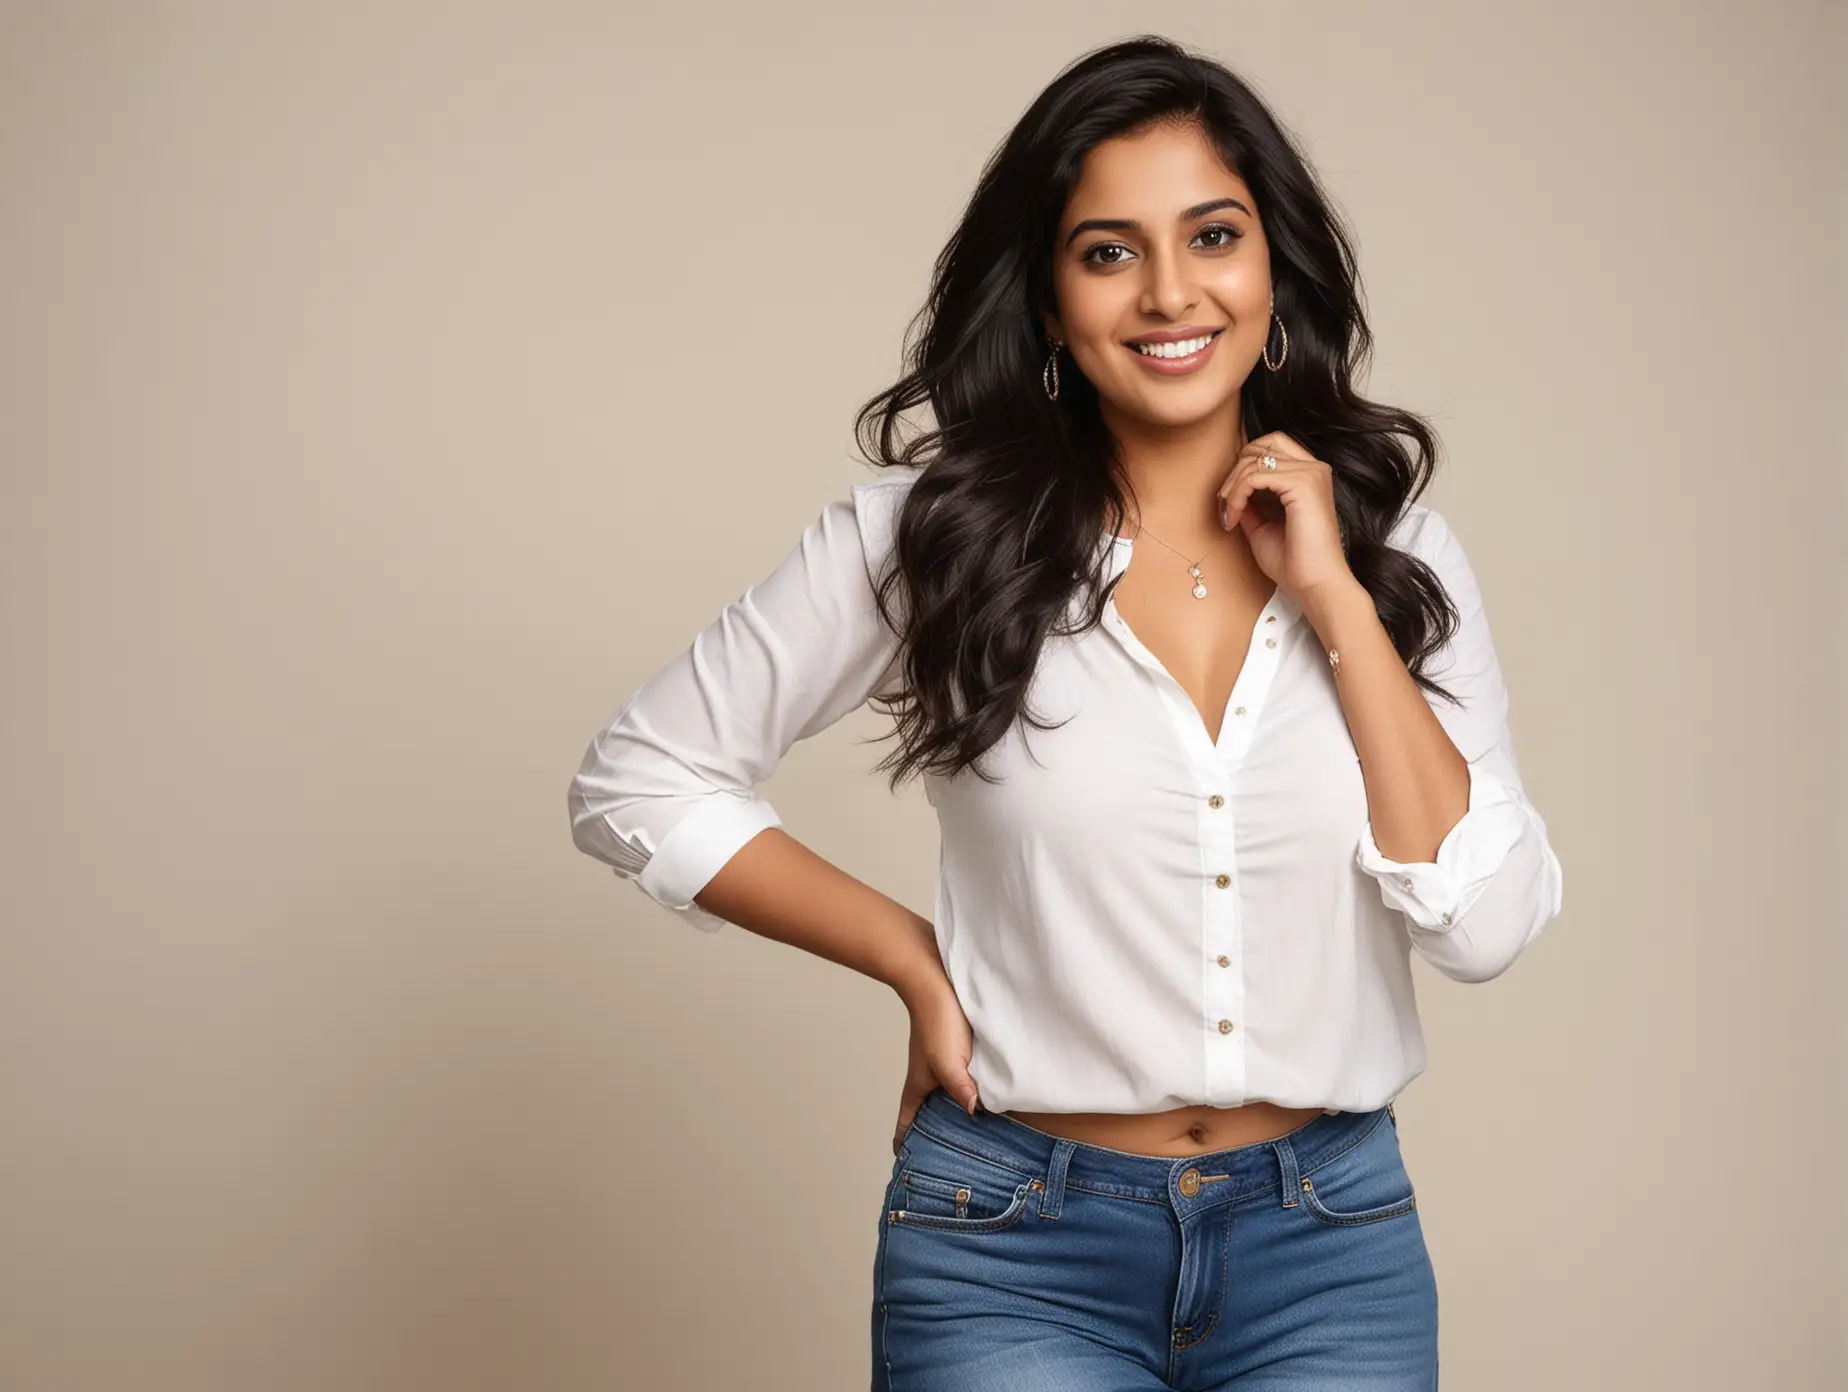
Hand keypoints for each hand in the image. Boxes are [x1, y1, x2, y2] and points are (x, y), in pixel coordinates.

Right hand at [892, 975, 979, 1155]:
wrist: (939, 980)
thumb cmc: (935, 1019)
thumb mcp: (947, 1058)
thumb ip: (959, 1087)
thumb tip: (973, 1112)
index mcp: (918, 1090)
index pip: (905, 1129)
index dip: (906, 1152)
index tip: (914, 1175)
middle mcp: (930, 1085)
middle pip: (929, 1123)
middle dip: (938, 1144)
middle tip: (958, 1170)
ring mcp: (945, 1072)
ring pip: (950, 1106)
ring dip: (961, 1121)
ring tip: (982, 1144)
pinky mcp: (961, 1060)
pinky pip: (967, 1087)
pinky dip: (975, 1098)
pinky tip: (995, 1105)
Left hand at [1215, 431, 1354, 601]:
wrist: (1315, 585)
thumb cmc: (1294, 562)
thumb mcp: (1261, 526)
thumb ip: (1249, 502)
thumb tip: (1228, 489)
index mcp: (1308, 475)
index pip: (1270, 445)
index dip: (1243, 467)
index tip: (1229, 501)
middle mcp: (1313, 468)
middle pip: (1261, 445)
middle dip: (1235, 471)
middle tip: (1225, 504)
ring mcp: (1311, 473)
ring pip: (1254, 460)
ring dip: (1232, 487)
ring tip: (1229, 516)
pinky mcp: (1303, 484)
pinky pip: (1254, 476)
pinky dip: (1237, 496)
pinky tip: (1234, 518)